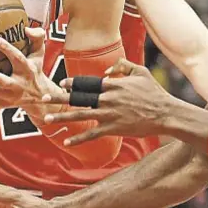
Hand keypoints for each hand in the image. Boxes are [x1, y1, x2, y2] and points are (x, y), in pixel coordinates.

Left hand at [0, 28, 61, 113]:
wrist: (38, 96)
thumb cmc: (35, 69)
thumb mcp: (39, 53)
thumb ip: (37, 38)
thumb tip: (26, 28)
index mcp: (28, 70)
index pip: (17, 58)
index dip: (6, 48)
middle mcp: (19, 85)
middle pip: (3, 81)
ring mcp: (9, 96)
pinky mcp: (0, 103)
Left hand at [41, 58, 172, 145]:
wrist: (164, 113)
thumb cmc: (154, 91)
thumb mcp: (140, 71)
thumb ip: (123, 65)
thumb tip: (107, 72)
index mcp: (112, 84)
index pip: (87, 82)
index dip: (73, 83)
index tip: (61, 84)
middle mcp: (107, 98)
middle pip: (78, 97)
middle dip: (59, 98)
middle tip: (43, 98)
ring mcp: (109, 114)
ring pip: (81, 115)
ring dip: (62, 117)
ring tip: (47, 119)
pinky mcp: (113, 129)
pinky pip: (92, 134)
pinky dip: (78, 138)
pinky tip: (66, 142)